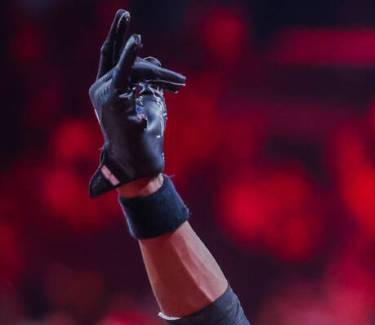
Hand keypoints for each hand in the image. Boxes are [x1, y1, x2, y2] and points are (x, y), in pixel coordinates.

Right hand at [88, 9, 186, 196]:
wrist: (140, 166)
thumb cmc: (145, 140)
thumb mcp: (149, 104)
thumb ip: (149, 83)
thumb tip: (155, 61)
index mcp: (105, 90)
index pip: (110, 58)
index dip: (118, 40)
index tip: (127, 22)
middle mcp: (100, 90)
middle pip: (114, 55)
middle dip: (119, 32)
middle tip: (125, 12)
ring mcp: (105, 95)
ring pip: (135, 69)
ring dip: (162, 74)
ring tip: (181, 82)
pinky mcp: (115, 101)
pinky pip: (126, 73)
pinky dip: (133, 57)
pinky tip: (139, 43)